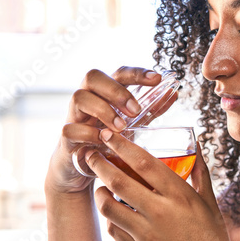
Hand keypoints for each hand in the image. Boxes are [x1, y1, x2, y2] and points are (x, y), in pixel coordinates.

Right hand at [45, 67, 165, 194]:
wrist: (80, 166)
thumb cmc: (107, 138)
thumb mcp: (131, 123)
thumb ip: (149, 109)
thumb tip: (173, 94)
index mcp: (104, 92)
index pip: (119, 74)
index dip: (137, 73)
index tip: (157, 79)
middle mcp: (87, 98)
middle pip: (93, 77)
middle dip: (116, 91)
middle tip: (135, 110)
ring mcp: (74, 115)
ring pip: (79, 97)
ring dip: (104, 110)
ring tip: (121, 128)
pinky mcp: (66, 136)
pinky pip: (70, 128)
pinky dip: (88, 133)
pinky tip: (103, 141)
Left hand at [88, 129, 239, 240]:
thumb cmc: (212, 237)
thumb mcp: (209, 201)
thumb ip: (199, 171)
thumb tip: (195, 144)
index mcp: (179, 196)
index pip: (144, 163)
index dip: (123, 146)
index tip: (110, 136)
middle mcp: (160, 212)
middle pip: (118, 181)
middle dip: (99, 164)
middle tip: (91, 154)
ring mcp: (146, 234)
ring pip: (108, 206)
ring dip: (100, 191)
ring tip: (101, 184)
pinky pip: (113, 228)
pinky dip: (110, 216)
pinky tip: (114, 210)